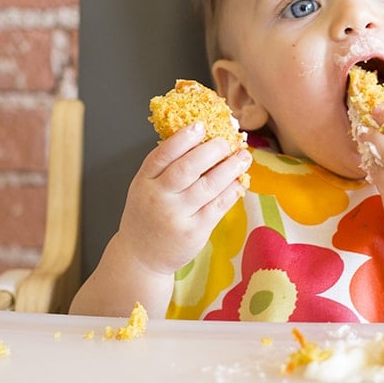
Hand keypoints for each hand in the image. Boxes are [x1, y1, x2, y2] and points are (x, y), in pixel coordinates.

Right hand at [112, 123, 250, 275]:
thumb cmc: (147, 215)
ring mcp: (176, 216)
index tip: (200, 125)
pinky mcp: (193, 232)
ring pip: (207, 186)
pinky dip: (231, 192)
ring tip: (243, 157)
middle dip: (211, 151)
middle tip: (227, 141)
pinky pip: (217, 206)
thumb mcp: (145, 187)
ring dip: (229, 168)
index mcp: (144, 181)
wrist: (140, 257)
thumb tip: (199, 138)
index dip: (182, 139)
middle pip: (187, 168)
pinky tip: (239, 182)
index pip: (162, 154)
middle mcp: (158, 197)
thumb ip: (164, 167)